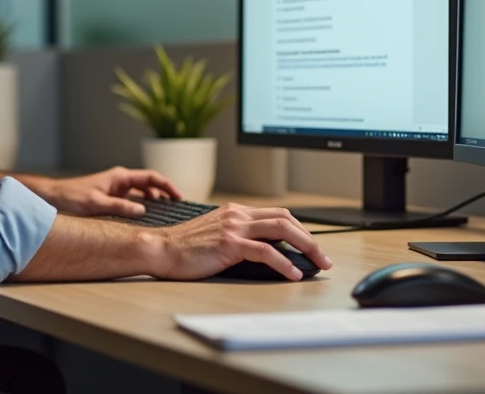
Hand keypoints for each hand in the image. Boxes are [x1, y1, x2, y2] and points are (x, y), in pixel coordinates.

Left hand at [37, 166, 181, 217]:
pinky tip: (145, 219)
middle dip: (164, 194)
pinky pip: (133, 200)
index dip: (167, 185)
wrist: (54, 197)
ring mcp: (117, 188)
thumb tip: (142, 211)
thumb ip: (119, 207)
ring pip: (142, 193)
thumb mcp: (96, 204)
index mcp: (120, 177)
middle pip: (150, 184)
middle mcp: (121, 180)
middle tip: (177, 208)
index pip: (151, 177)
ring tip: (165, 214)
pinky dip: (142, 207)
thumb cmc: (72, 197)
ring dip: (154, 201)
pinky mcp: (112, 197)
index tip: (179, 197)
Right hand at [146, 203, 332, 281]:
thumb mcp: (215, 235)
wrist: (161, 249)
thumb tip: (266, 253)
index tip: (311, 245)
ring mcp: (234, 228)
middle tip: (323, 257)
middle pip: (286, 219)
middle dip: (310, 238)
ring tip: (318, 264)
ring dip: (306, 247)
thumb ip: (238, 237)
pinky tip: (292, 273)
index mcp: (235, 212)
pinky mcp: (229, 244)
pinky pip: (265, 251)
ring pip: (282, 229)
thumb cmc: (185, 248)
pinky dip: (283, 262)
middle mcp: (237, 215)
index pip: (277, 214)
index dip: (299, 229)